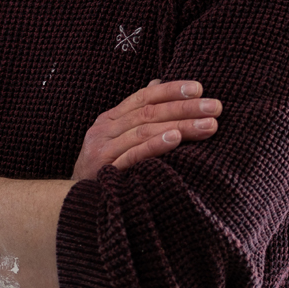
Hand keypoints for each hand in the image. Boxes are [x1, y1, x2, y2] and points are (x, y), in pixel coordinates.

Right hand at [72, 79, 221, 180]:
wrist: (73, 205)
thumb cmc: (103, 169)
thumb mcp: (116, 138)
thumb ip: (136, 113)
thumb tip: (157, 82)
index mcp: (109, 120)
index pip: (143, 97)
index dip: (171, 90)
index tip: (200, 88)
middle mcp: (104, 130)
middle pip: (149, 112)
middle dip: (185, 108)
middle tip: (216, 107)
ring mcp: (103, 150)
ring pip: (145, 130)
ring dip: (180, 126)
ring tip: (208, 125)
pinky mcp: (105, 170)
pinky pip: (133, 155)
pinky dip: (155, 145)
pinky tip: (176, 139)